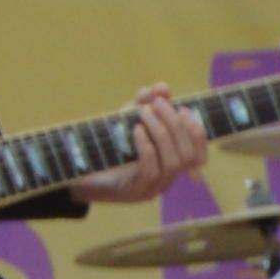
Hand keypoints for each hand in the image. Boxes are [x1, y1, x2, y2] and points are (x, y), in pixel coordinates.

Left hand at [82, 85, 203, 208]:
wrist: (79, 172)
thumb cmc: (108, 146)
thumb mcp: (127, 120)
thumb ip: (145, 104)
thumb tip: (162, 87)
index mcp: (170, 164)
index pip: (200, 156)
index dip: (197, 133)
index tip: (184, 109)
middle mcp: (168, 179)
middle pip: (189, 156)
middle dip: (176, 125)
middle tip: (157, 103)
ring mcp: (153, 188)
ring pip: (173, 163)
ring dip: (161, 132)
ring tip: (144, 113)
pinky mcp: (135, 191)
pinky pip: (150, 171)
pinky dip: (146, 147)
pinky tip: (136, 129)